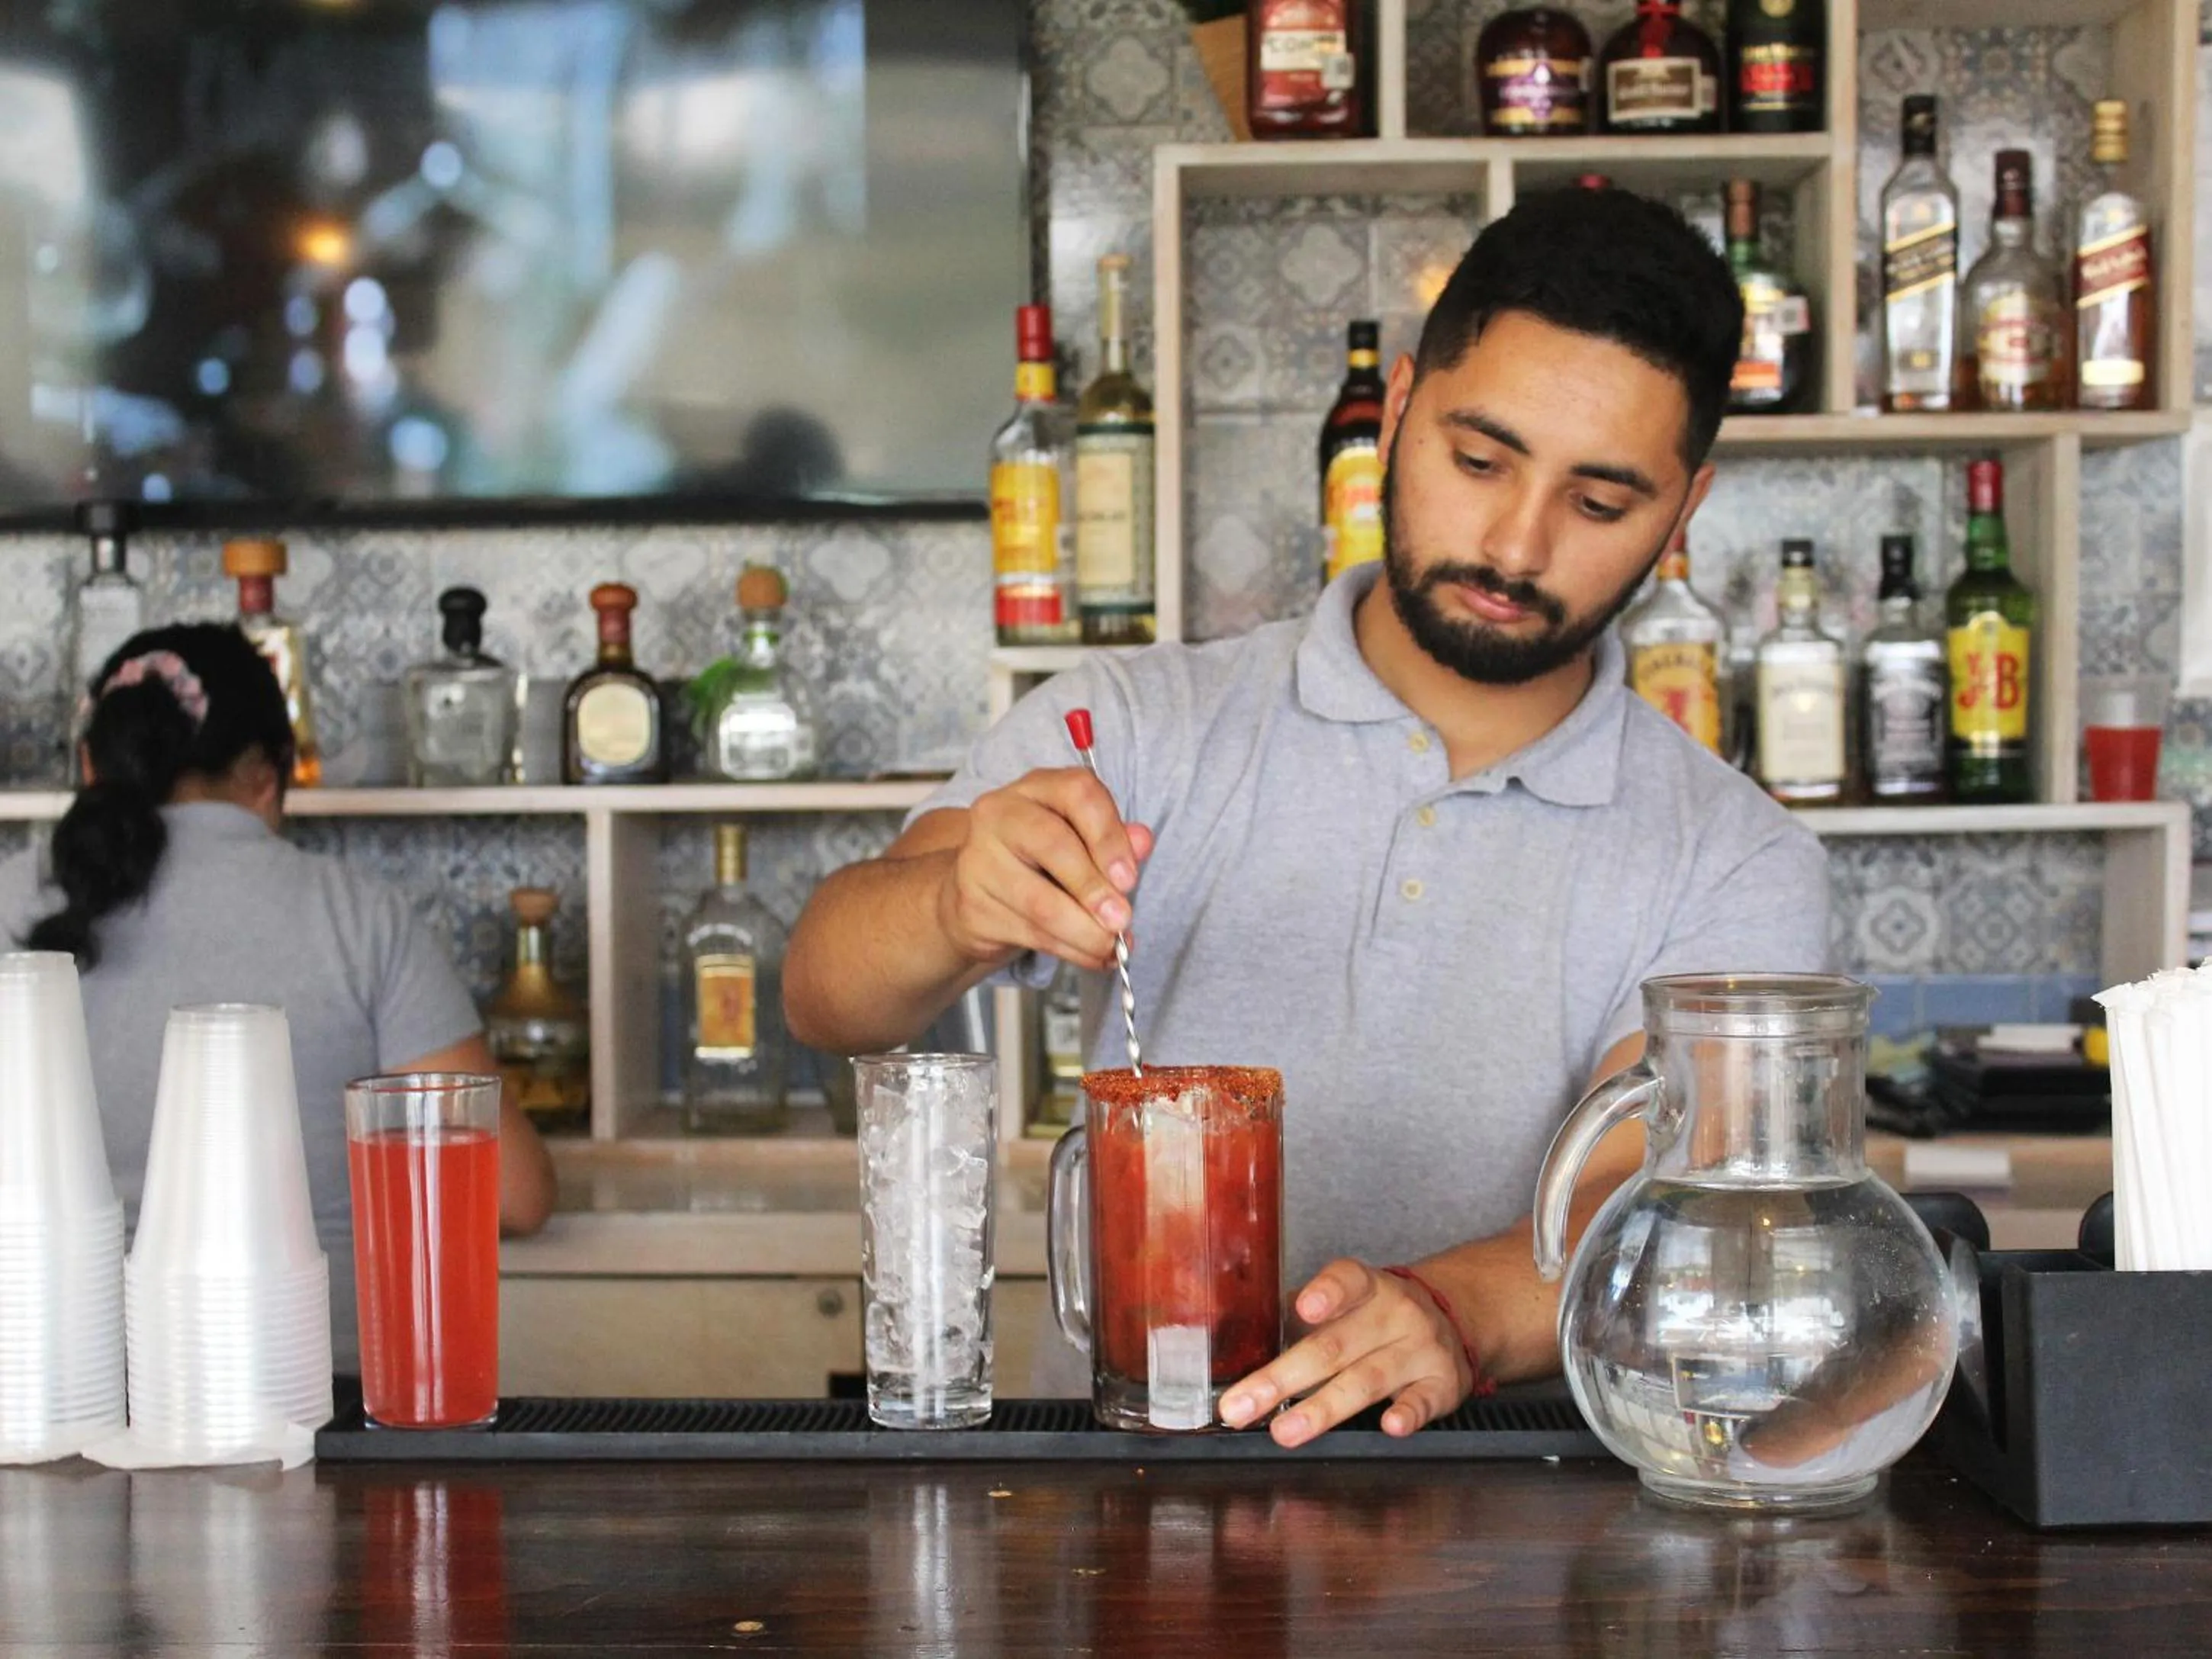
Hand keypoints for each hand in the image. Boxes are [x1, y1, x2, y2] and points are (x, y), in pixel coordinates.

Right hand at [934, 767, 1153, 973]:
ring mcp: (979, 858)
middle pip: (1053, 844)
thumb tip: (1142, 841)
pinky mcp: (972, 904)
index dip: (1109, 837)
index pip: (1078, 794)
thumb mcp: (1082, 842)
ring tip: (1111, 947)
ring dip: (1084, 932)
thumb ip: (1114, 840)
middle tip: (1121, 920)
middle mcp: (1001, 814)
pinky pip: (1029, 932)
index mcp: (1038, 788)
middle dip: (1094, 888)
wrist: (980, 891)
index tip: (1129, 878)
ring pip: (1039, 901)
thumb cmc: (1042, 860)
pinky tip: (1091, 955)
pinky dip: (1069, 950)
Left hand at [1218, 1259, 1473, 1447]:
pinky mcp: (1442, 1384)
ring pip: (1367, 1379)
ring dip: (1324, 1408)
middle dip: (1282, 1378)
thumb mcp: (1349, 1303)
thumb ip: (1302, 1319)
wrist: (1456, 1319)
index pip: (1347, 1280)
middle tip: (1241, 1406)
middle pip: (1334, 1346)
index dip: (1326, 1293)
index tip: (1302, 1309)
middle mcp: (1394, 1314)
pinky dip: (1408, 1414)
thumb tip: (1238, 1347)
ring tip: (1284, 1431)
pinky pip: (1423, 1401)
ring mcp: (1420, 1349)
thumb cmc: (1380, 1316)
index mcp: (1367, 1287)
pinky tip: (1389, 1426)